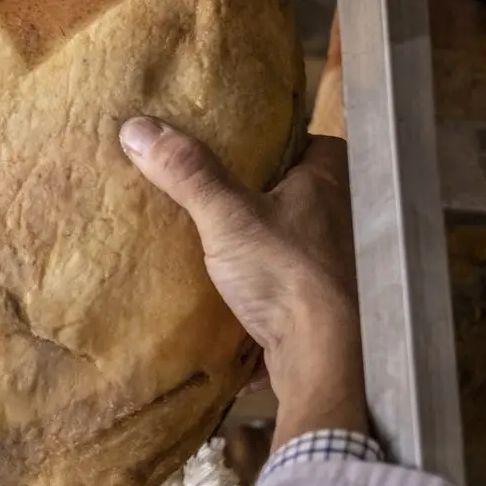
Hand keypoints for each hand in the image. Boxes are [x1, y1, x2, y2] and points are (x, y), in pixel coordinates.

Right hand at [120, 120, 367, 448]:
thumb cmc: (288, 273)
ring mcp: (339, 260)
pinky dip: (265, 283)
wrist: (323, 357)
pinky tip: (233, 287)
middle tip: (214, 194)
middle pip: (295, 190)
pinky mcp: (325, 301)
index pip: (302, 141)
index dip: (268, 143)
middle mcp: (348, 213)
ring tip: (218, 239)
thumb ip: (187, 173)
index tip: (230, 149)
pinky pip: (289, 280)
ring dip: (263, 242)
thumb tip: (137, 128)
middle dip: (260, 195)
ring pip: (293, 237)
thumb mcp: (228, 216)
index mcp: (334, 176)